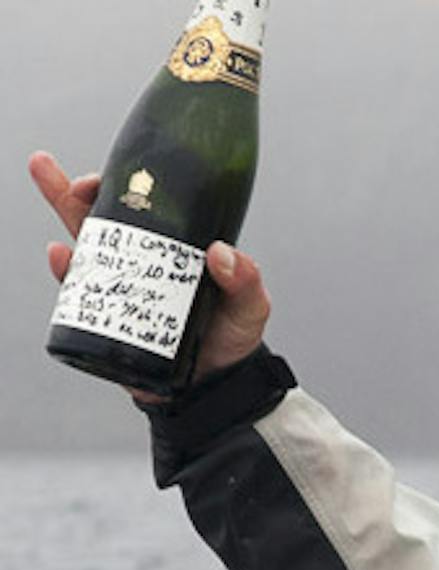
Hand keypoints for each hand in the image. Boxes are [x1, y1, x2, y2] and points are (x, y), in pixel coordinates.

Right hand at [28, 150, 271, 385]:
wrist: (217, 387)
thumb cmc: (234, 338)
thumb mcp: (251, 308)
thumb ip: (247, 281)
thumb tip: (221, 253)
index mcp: (175, 248)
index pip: (145, 208)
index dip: (123, 186)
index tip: (111, 179)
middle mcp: (143, 261)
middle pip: (104, 219)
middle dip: (76, 193)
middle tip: (63, 177)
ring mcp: (122, 287)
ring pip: (84, 247)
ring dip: (65, 219)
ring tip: (52, 190)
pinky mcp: (108, 317)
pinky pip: (80, 292)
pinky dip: (68, 273)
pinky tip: (62, 257)